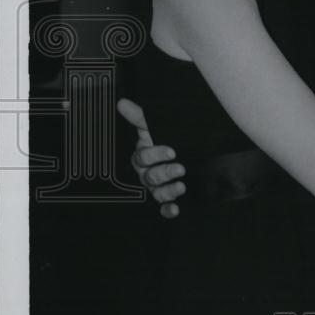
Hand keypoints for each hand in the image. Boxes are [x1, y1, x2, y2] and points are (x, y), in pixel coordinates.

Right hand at [116, 98, 184, 217]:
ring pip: (157, 192)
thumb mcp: (155, 126)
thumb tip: (122, 103)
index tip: (171, 151)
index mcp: (144, 156)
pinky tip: (175, 209)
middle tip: (179, 168)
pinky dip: (168, 210)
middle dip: (164, 173)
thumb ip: (140, 117)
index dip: (155, 155)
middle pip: (150, 177)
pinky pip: (164, 208)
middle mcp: (149, 173)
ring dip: (168, 192)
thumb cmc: (168, 137)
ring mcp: (159, 186)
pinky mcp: (169, 197)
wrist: (192, 150)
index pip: (143, 158)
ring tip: (181, 186)